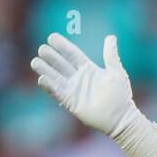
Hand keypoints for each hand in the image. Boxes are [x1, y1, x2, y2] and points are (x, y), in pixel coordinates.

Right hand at [31, 34, 156, 156]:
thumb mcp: (116, 72)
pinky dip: (50, 86)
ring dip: (46, 70)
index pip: (72, 54)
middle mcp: (79, 78)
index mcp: (88, 69)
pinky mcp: (72, 103)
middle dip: (51, 57)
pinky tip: (42, 79)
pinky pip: (58, 93)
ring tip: (35, 62)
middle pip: (61, 64)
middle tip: (42, 49)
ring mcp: (74, 90)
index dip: (62, 46)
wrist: (121, 118)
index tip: (52, 37)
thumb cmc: (121, 96)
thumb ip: (111, 55)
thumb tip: (111, 37)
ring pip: (56, 78)